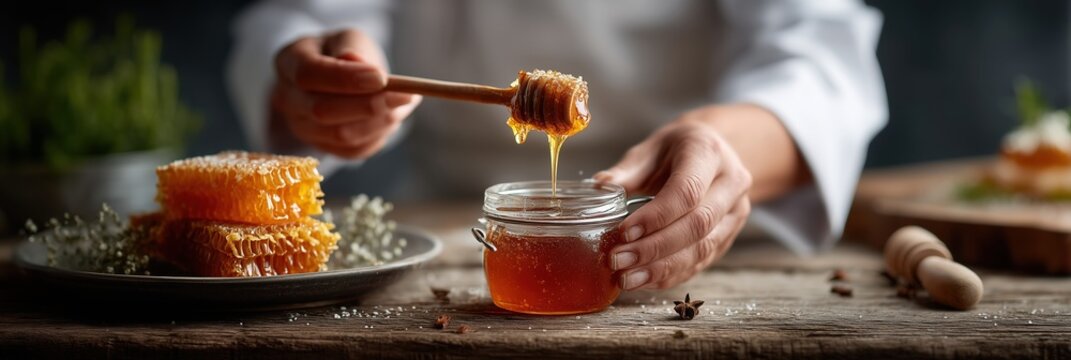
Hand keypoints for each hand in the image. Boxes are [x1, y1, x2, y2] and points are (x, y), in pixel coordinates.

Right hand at [271, 29, 420, 158]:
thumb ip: (353, 49)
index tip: (381, 78)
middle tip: (406, 95)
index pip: (309, 74)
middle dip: (369, 106)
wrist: (334, 76)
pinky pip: (353, 151)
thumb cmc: (341, 52)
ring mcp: (301, 127)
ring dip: (380, 122)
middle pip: (321, 111)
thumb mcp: (348, 39)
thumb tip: (356, 63)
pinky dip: (379, 136)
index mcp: (289, 62)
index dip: (345, 78)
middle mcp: (287, 98)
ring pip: (341, 136)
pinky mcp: (322, 147)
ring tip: (404, 104)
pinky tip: (392, 117)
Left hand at [594, 107, 754, 289]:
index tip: (623, 232)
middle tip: (619, 259)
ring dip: (662, 268)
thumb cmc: (675, 149)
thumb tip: (600, 188)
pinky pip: (702, 262)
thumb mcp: (650, 149)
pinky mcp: (729, 236)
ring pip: (702, 249)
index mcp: (709, 153)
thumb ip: (627, 172)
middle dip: (655, 248)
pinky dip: (671, 275)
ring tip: (627, 277)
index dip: (655, 216)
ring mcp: (735, 213)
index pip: (687, 191)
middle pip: (698, 225)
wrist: (712, 153)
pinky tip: (644, 280)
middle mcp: (731, 183)